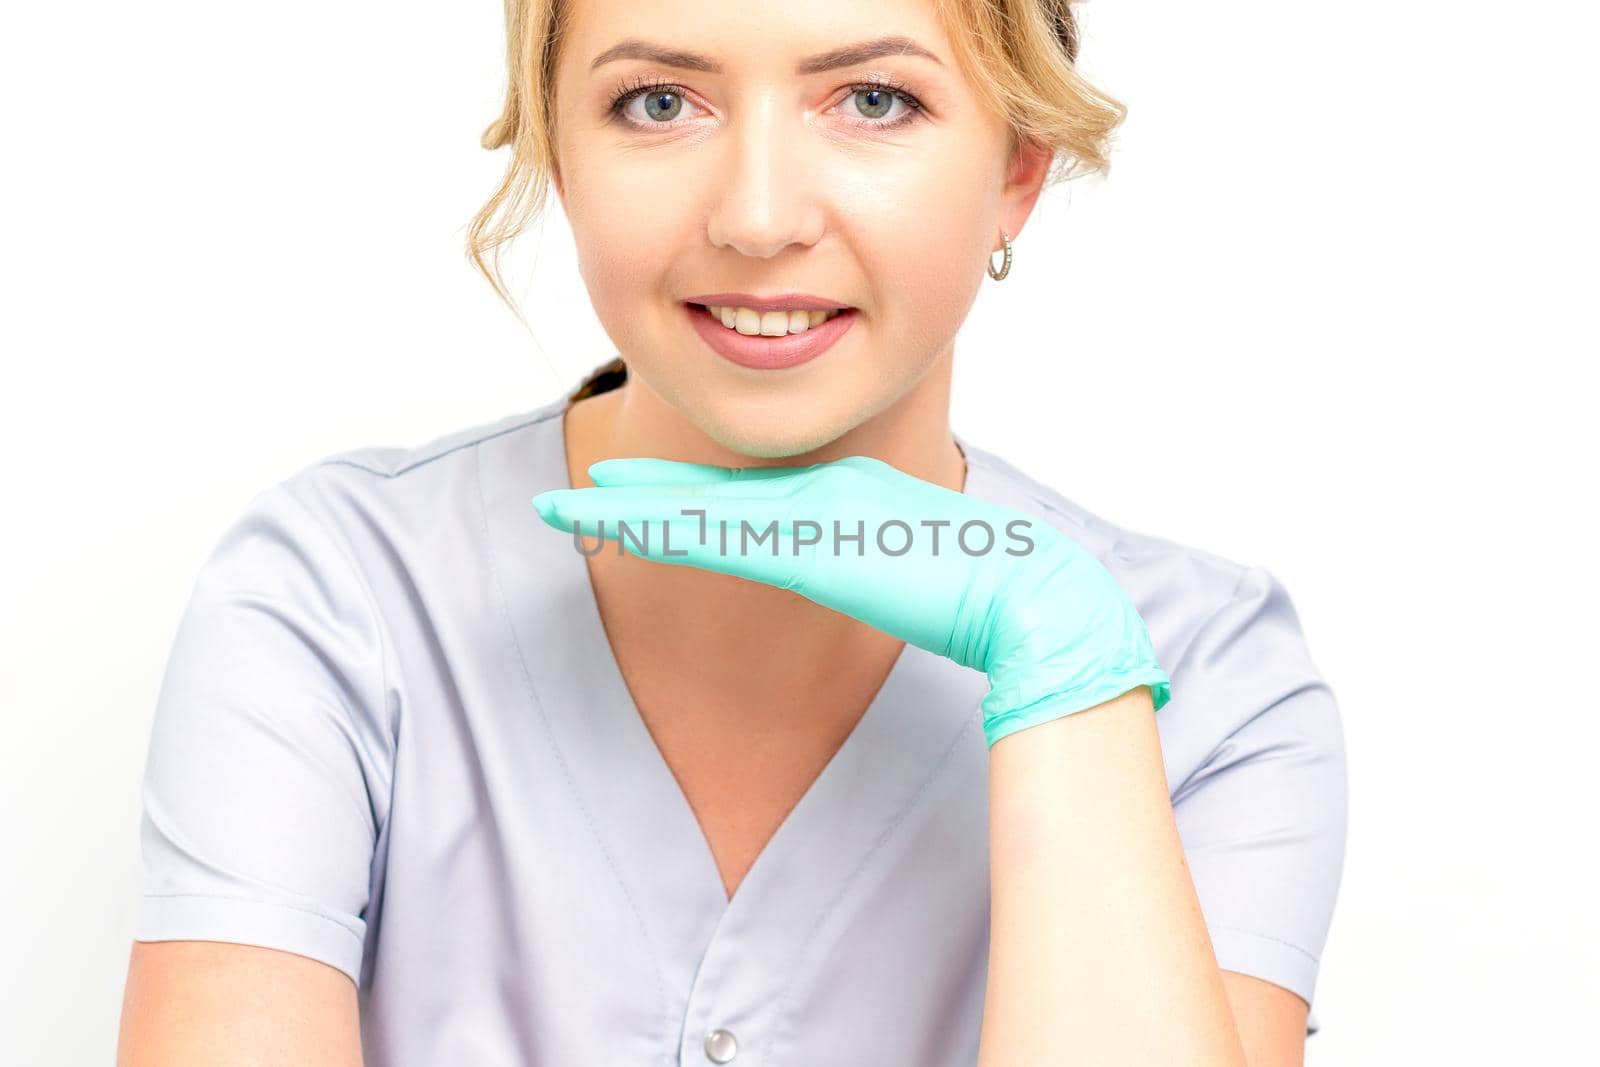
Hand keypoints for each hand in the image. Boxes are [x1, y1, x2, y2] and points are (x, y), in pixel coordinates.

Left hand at [531, 455, 1169, 747]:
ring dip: (631, 509)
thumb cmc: (993, 589)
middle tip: (586, 489)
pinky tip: (617, 526)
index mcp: (849, 500)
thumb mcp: (925, 570)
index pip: (752, 500)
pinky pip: (714, 539)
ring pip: (700, 512)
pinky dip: (660, 529)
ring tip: (571, 503)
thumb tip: (873, 577)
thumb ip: (888, 564)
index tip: (642, 494)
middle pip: (714, 496)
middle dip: (646, 493)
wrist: (1025, 592)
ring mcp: (814, 516)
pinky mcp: (810, 547)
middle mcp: (822, 495)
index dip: (692, 496)